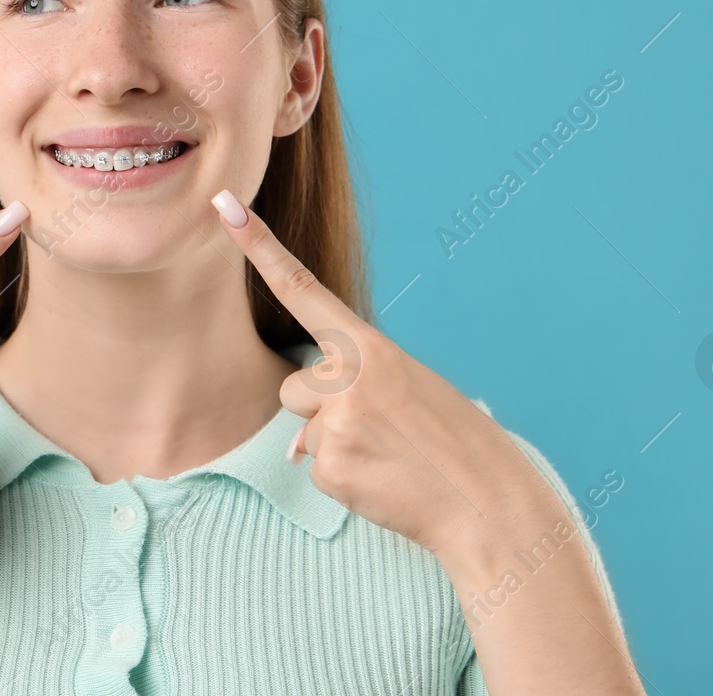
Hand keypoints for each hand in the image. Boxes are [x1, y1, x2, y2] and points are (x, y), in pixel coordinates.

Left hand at [209, 189, 559, 558]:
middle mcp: (350, 376)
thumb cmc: (455, 444)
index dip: (258, 248)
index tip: (224, 208)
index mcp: (373, 347)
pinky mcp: (331, 466)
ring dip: (334, 446)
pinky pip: (316, 470)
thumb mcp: (411, 392)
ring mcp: (338, 421)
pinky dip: (345, 482)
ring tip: (388, 456)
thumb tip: (297, 445)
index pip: (302, 288)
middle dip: (321, 412)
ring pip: (304, 432)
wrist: (488, 503)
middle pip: (294, 388)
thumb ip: (353, 392)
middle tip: (382, 430)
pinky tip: (385, 481)